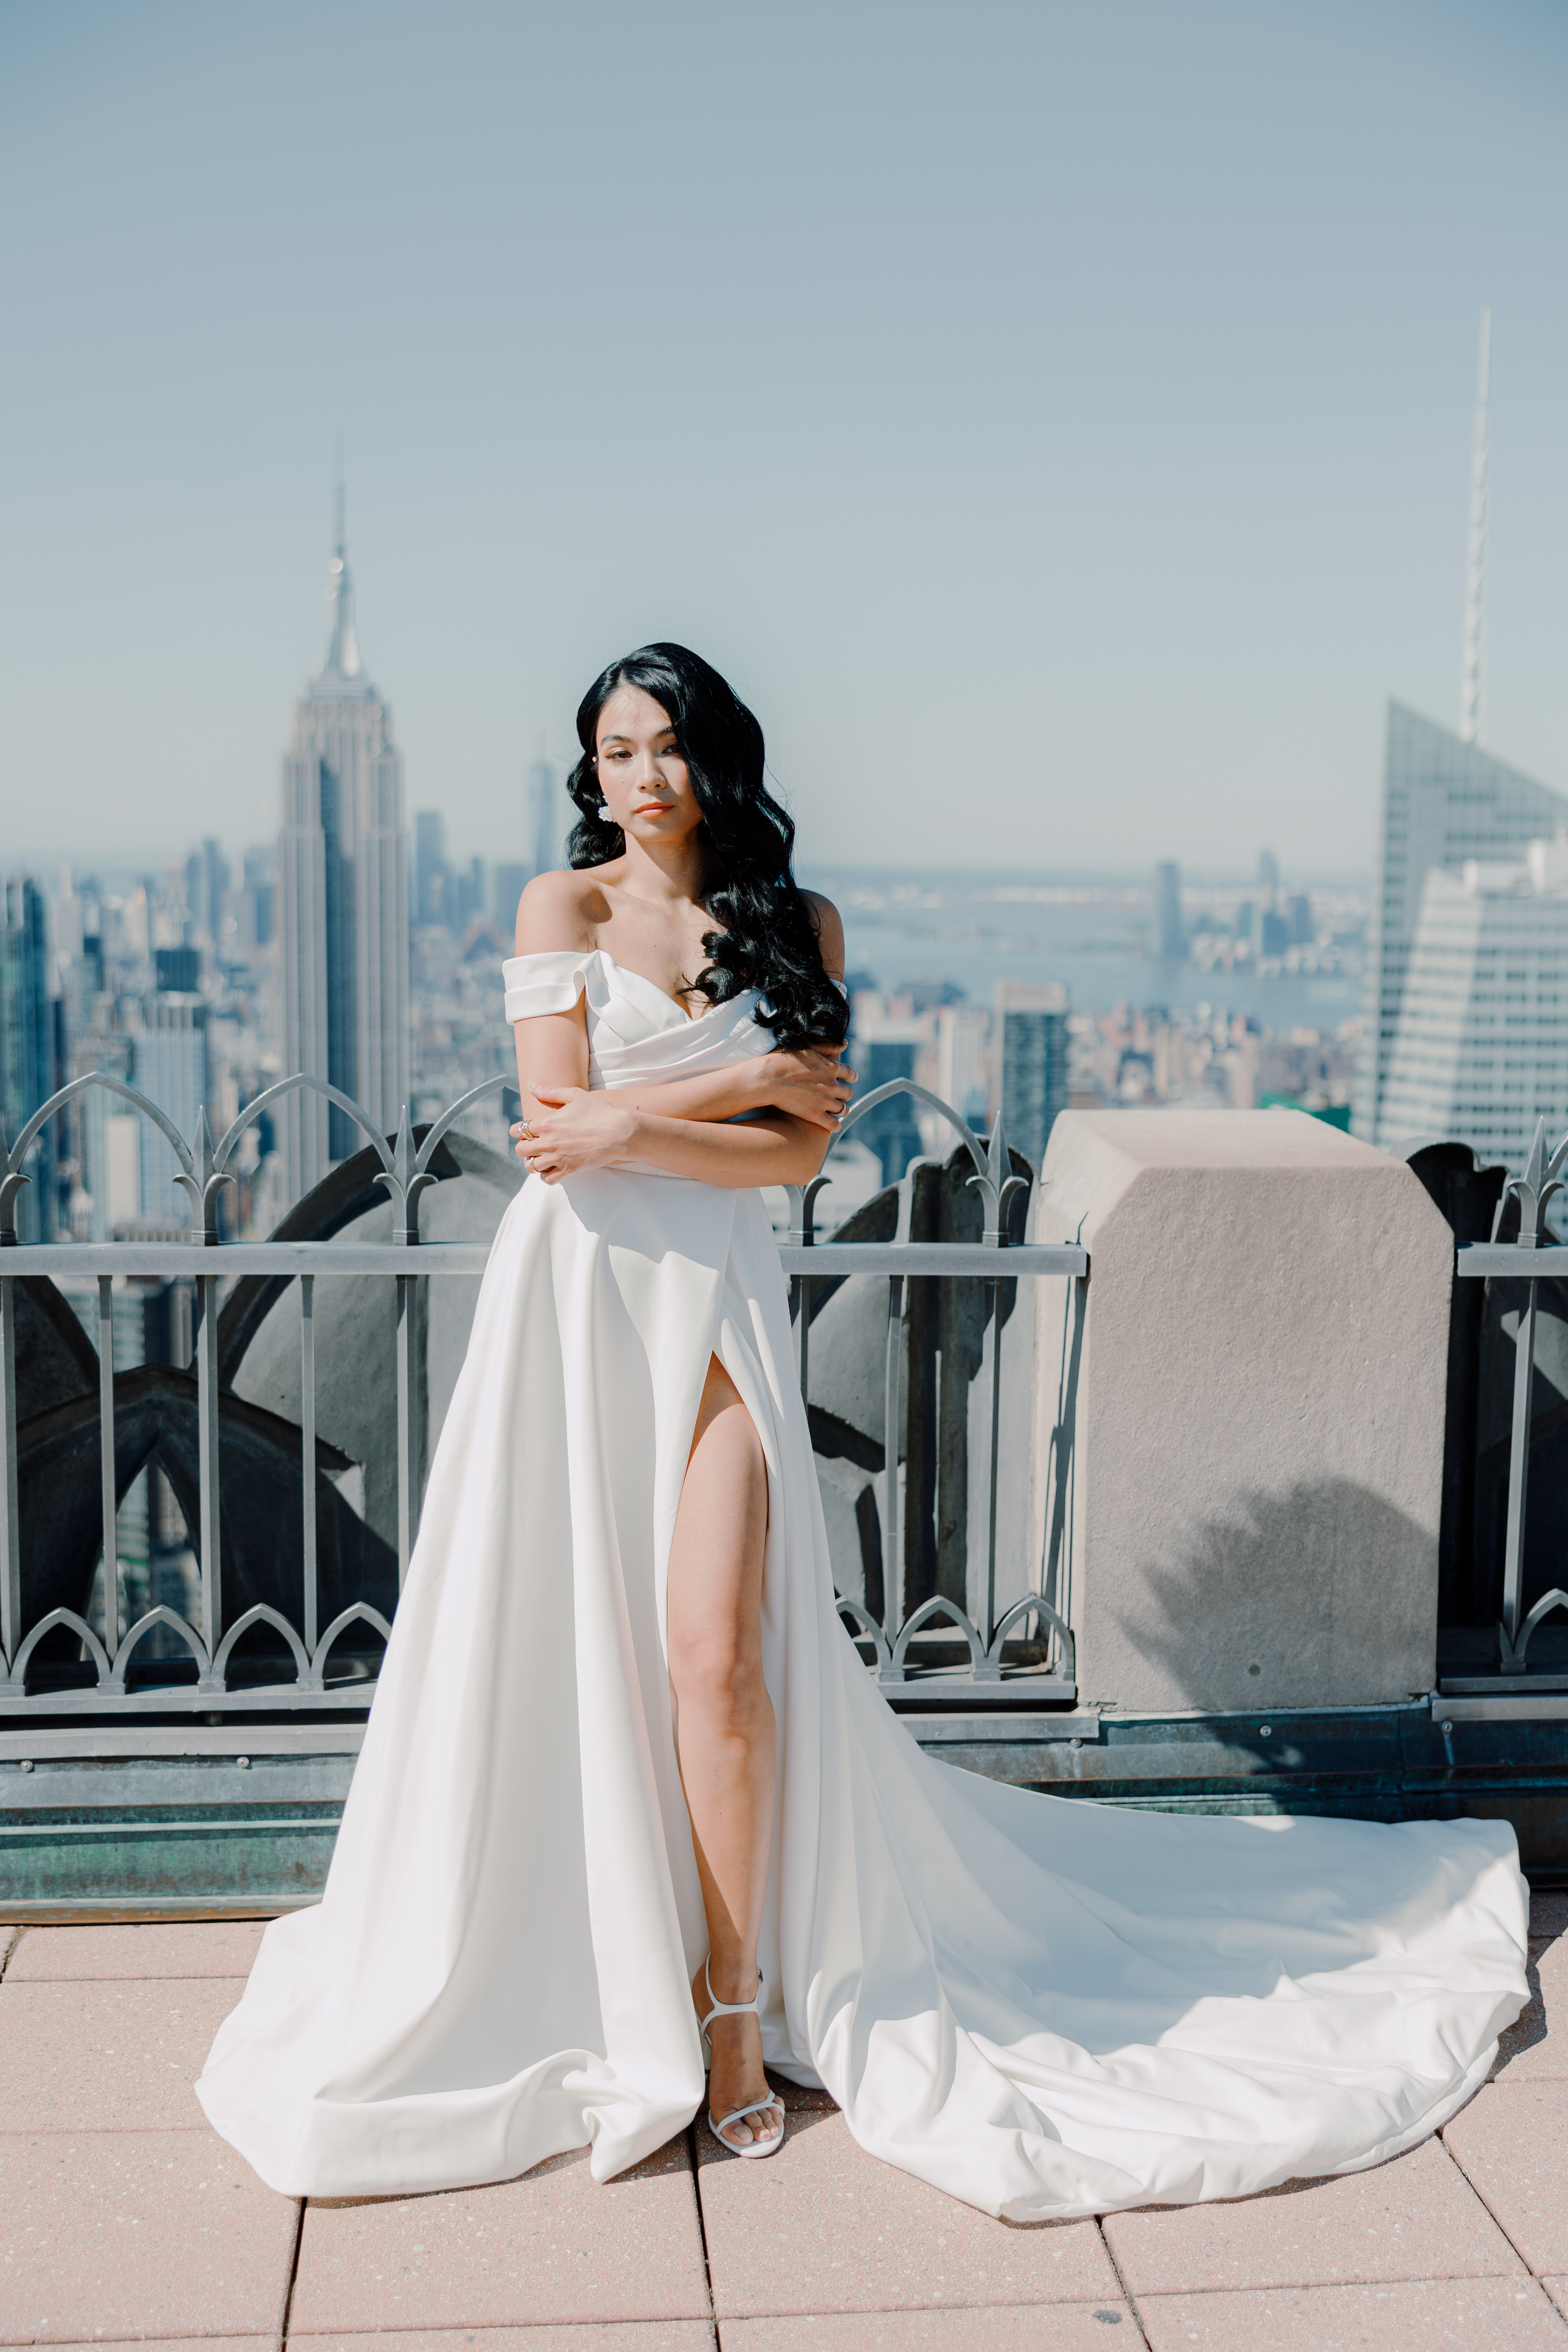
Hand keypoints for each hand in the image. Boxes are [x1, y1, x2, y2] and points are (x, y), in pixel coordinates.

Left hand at [510, 1089, 638, 1181]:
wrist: (621, 1132)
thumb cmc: (600, 1111)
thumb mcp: (575, 1095)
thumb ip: (550, 1091)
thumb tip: (530, 1085)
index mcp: (546, 1123)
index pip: (519, 1130)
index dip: (517, 1130)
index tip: (521, 1130)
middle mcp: (548, 1143)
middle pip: (521, 1150)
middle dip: (523, 1146)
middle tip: (532, 1143)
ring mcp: (558, 1158)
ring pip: (531, 1167)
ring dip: (533, 1161)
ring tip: (541, 1156)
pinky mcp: (569, 1170)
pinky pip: (548, 1179)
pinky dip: (546, 1175)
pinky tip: (552, 1167)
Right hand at [758, 1044, 856, 1130]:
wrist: (768, 1079)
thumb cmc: (783, 1060)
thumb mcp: (808, 1048)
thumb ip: (828, 1046)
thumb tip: (844, 1045)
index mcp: (831, 1067)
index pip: (850, 1073)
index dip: (851, 1077)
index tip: (850, 1079)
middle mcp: (832, 1085)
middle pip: (848, 1092)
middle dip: (845, 1094)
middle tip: (840, 1095)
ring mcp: (824, 1101)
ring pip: (842, 1108)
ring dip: (840, 1108)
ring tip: (836, 1109)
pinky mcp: (815, 1115)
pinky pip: (833, 1124)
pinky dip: (835, 1126)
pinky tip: (834, 1125)